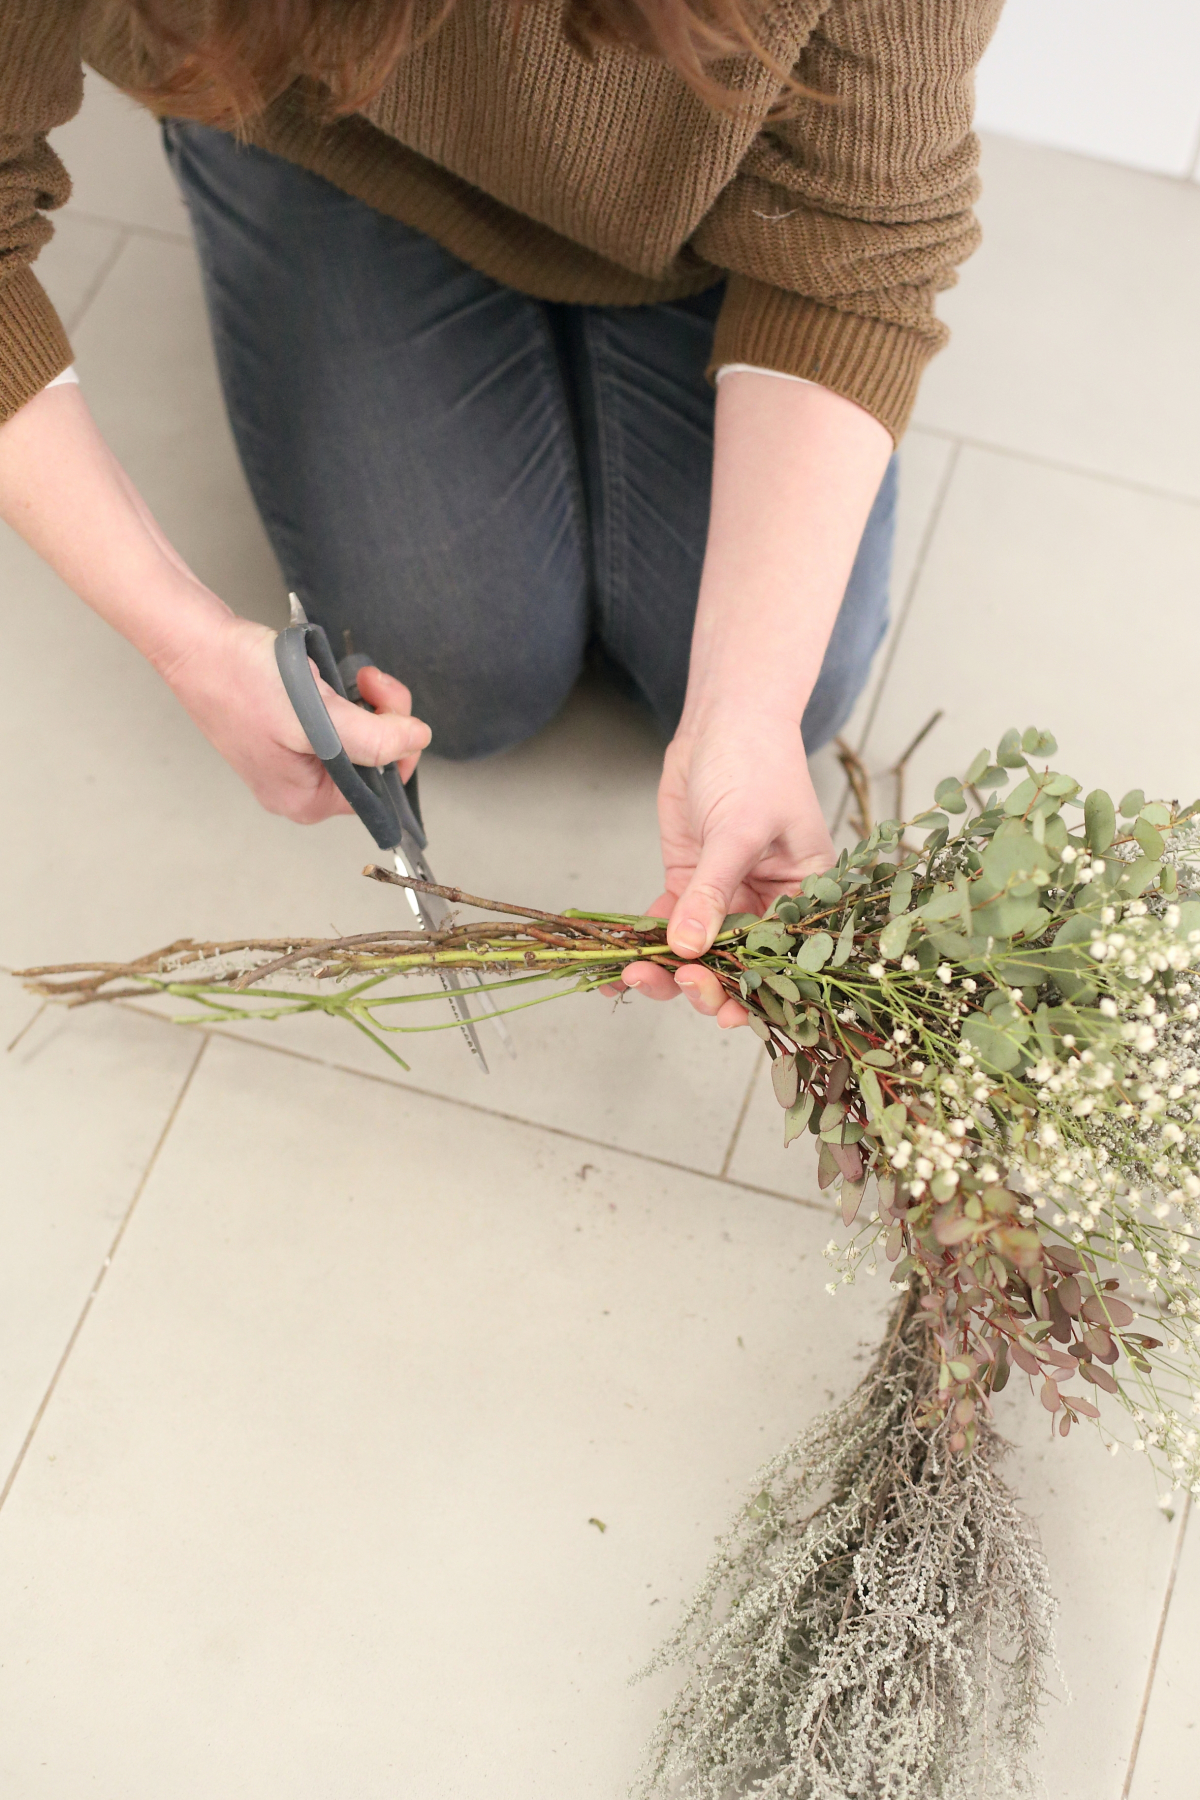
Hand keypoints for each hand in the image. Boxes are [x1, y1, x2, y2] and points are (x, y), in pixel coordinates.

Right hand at [160, 610, 430, 820]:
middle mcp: (301, 789)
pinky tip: (322, 678)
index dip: (399, 743)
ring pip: (359, 737)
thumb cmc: (239, 679)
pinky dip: (340, 696)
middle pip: (375, 761)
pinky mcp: (287, 733)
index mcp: (307, 799)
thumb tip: (417, 741)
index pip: (384, 788)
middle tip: (365, 678)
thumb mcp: (316, 716)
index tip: (383, 702)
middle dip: (382, 715)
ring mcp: (292, 761)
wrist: (194, 642)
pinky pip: (335, 721)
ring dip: (362, 701)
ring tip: (339, 675)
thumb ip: (373, 739)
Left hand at [620, 707, 833, 1026]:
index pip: (782, 958)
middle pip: (737, 965)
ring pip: (697, 954)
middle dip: (704, 984)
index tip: (722, 1010)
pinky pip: (666, 927)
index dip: (754, 991)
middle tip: (674, 982)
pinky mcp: (689, 885)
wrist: (723, 721)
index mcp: (803, 897)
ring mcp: (725, 898)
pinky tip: (615, 966)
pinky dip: (642, 945)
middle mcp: (767, 905)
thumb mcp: (740, 828)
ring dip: (666, 970)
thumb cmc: (755, 764)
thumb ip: (714, 890)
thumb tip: (690, 949)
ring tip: (634, 975)